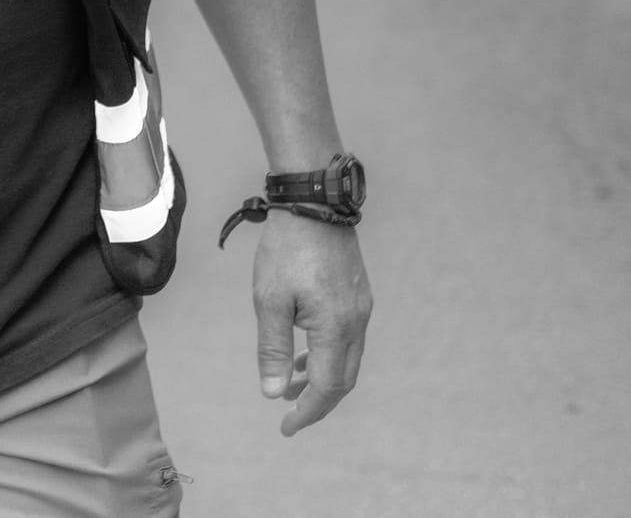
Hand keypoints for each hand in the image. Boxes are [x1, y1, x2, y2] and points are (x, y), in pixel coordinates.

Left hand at [251, 212, 371, 436]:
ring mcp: (361, 308)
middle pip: (343, 380)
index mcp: (336, 328)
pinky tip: (305, 353)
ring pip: (347, 360)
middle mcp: (356, 323)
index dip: (307, 412)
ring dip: (322, 378)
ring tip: (291, 385)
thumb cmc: (286, 250)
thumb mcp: (270, 300)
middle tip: (290, 414)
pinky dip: (328, 355)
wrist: (313, 203)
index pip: (327, 388)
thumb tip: (274, 393)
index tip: (286, 427)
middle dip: (317, 402)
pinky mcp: (357, 295)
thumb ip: (273, 349)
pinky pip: (348, 338)